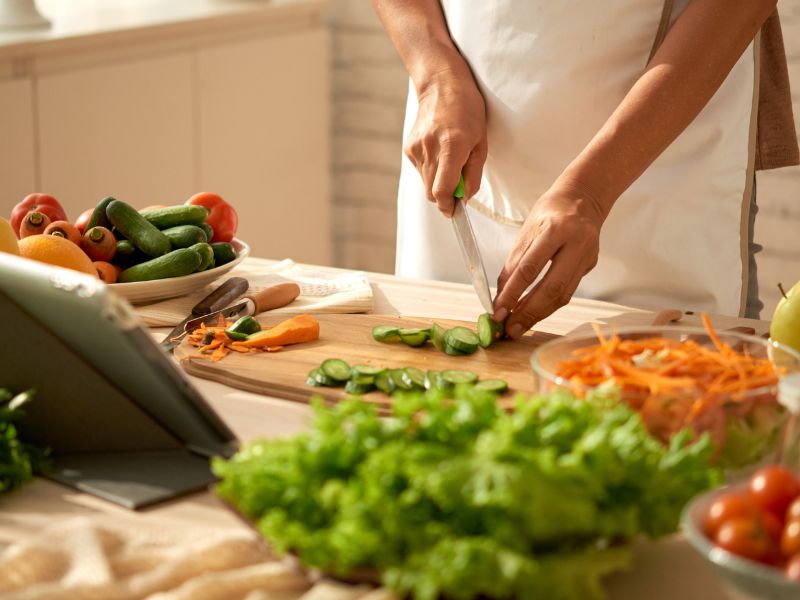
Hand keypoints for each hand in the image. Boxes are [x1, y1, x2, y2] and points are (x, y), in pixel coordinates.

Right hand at [405, 71, 486, 215]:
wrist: (441, 84)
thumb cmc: (467, 110)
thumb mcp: (481, 142)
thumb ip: (473, 173)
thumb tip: (466, 198)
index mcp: (452, 147)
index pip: (442, 191)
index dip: (448, 207)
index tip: (454, 212)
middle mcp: (430, 149)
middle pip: (432, 192)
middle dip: (445, 197)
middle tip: (458, 187)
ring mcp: (417, 148)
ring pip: (426, 183)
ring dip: (438, 182)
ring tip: (450, 160)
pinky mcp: (409, 148)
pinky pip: (420, 171)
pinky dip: (431, 170)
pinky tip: (439, 152)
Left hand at [493, 182, 605, 337]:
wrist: (583, 199)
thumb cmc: (551, 211)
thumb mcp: (527, 229)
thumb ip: (514, 263)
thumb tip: (500, 295)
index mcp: (556, 229)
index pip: (530, 268)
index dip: (512, 294)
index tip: (498, 312)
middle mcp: (577, 244)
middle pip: (551, 288)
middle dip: (528, 312)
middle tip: (510, 328)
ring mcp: (587, 257)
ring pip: (563, 295)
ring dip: (538, 314)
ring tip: (519, 327)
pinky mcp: (590, 266)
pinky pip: (568, 291)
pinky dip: (549, 306)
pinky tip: (534, 314)